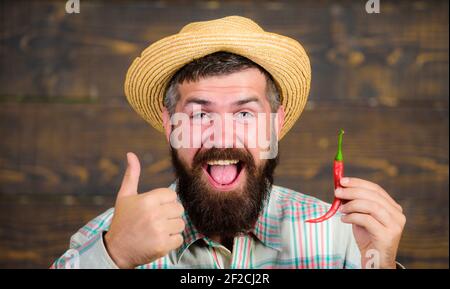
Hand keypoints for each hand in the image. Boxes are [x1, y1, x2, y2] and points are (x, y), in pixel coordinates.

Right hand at [104, 152, 184, 267]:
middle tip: (156, 220)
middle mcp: (154, 214)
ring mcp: (160, 230)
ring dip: (172, 228)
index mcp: (148, 200)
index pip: (172, 196)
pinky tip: (159, 240)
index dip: (165, 202)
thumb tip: (131, 154)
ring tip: (157, 230)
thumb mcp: (125, 196)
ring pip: (181, 224)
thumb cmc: (122, 221)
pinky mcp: (163, 245)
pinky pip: (179, 239)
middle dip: (170, 215)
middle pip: (179, 209)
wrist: (116, 250)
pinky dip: (172, 241)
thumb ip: (131, 175)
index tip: (154, 208)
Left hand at [335, 177, 405, 268]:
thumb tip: (341, 189)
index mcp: (393, 207)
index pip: (376, 189)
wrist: (374, 259)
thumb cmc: (367, 237)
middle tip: (337, 192)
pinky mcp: (387, 235)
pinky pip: (367, 220)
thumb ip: (356, 204)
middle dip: (352, 191)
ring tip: (340, 209)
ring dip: (352, 204)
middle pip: (373, 196)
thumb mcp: (361, 216)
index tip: (342, 180)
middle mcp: (397, 214)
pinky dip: (352, 217)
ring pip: (372, 206)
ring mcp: (394, 225)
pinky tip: (344, 219)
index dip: (358, 183)